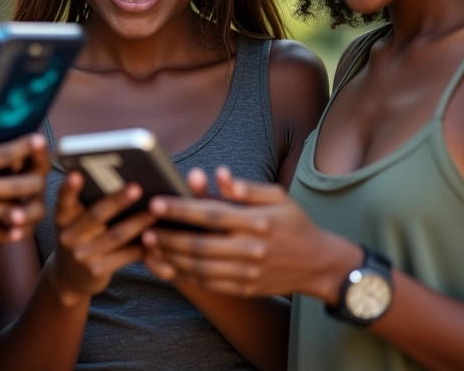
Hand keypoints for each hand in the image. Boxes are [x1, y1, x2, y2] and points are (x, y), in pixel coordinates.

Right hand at [0, 95, 49, 254]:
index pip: (1, 155)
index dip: (25, 146)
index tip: (40, 139)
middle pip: (15, 185)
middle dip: (36, 178)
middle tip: (46, 170)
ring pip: (10, 211)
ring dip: (28, 204)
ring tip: (39, 195)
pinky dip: (11, 231)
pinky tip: (21, 223)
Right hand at [46, 171, 156, 306]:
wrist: (70, 278)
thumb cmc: (80, 237)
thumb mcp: (74, 222)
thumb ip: (86, 204)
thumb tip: (120, 179)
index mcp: (62, 218)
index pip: (64, 200)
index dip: (68, 188)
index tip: (76, 174)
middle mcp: (68, 237)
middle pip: (96, 215)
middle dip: (118, 200)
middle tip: (136, 187)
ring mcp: (82, 256)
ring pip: (116, 235)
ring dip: (139, 222)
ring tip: (156, 211)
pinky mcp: (97, 271)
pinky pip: (125, 255)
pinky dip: (143, 245)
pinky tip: (158, 236)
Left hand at [142, 166, 351, 301]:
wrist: (317, 264)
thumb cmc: (294, 223)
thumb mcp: (278, 196)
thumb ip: (246, 187)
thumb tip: (219, 173)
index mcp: (257, 222)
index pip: (212, 214)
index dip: (181, 209)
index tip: (157, 202)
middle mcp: (252, 250)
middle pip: (201, 245)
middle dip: (169, 236)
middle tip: (145, 228)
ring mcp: (248, 273)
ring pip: (202, 268)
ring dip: (172, 257)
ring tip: (152, 245)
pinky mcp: (245, 289)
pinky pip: (211, 284)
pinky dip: (187, 275)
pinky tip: (171, 264)